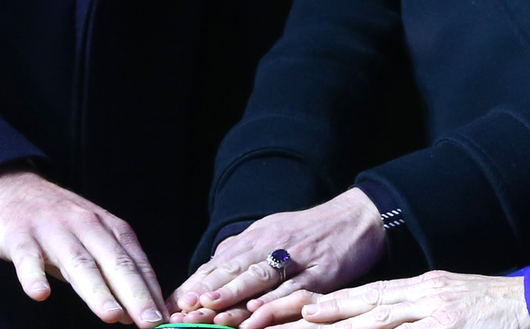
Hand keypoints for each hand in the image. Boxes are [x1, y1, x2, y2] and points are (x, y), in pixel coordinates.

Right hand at [0, 168, 167, 325]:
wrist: (11, 188)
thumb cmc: (57, 224)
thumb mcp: (88, 241)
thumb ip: (108, 273)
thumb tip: (132, 313)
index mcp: (107, 227)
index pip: (135, 261)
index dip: (150, 291)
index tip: (163, 319)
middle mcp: (85, 225)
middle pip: (114, 262)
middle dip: (134, 294)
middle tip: (149, 322)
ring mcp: (52, 229)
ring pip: (78, 261)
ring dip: (97, 290)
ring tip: (112, 315)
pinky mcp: (19, 235)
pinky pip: (27, 258)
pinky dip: (33, 276)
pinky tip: (40, 294)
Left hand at [175, 188, 386, 322]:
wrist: (356, 218)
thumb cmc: (308, 230)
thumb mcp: (271, 232)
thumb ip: (241, 251)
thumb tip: (206, 272)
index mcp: (256, 238)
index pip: (219, 263)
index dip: (195, 283)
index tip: (173, 302)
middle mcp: (272, 245)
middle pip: (234, 270)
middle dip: (206, 292)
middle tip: (183, 310)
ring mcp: (297, 259)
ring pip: (260, 279)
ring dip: (234, 296)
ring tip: (211, 310)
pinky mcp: (321, 272)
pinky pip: (295, 288)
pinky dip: (275, 301)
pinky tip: (259, 311)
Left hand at [264, 272, 528, 328]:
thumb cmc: (498, 311)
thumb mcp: (452, 300)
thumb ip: (417, 310)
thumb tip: (381, 319)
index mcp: (422, 289)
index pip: (365, 298)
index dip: (327, 305)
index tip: (292, 312)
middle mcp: (424, 298)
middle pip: (361, 309)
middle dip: (317, 319)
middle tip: (279, 323)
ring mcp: (436, 315)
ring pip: (376, 323)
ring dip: (339, 328)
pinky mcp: (449, 328)